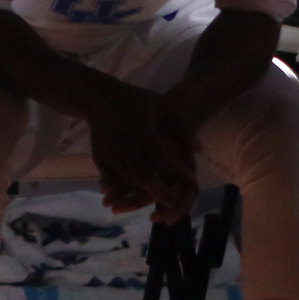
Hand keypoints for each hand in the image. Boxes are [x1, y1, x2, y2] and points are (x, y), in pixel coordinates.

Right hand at [83, 82, 197, 223]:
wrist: (99, 97)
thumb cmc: (136, 101)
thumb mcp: (164, 106)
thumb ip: (183, 126)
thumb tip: (199, 149)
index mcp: (142, 131)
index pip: (162, 160)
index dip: (178, 173)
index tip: (191, 179)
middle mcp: (125, 144)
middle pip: (143, 177)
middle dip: (161, 193)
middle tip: (176, 202)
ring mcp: (110, 152)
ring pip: (129, 181)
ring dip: (144, 192)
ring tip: (160, 197)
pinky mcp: (99, 158)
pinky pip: (113, 180)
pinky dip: (125, 188)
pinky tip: (137, 190)